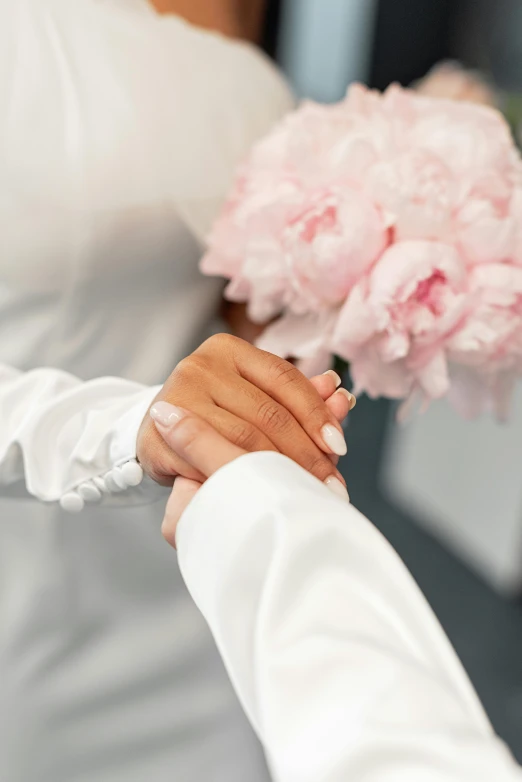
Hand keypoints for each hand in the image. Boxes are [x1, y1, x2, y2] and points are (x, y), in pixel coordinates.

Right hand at [137, 334, 354, 488]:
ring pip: (243, 441)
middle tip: (330, 485)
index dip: (316, 414)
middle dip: (305, 453)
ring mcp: (176, 398)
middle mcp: (201, 365)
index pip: (285, 379)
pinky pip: (212, 464)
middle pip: (267, 413)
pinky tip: (261, 497)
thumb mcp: (257, 398)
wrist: (156, 432)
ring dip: (280, 472)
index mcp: (230, 350)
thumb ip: (299, 398)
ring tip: (305, 494)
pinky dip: (240, 484)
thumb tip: (341, 398)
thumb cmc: (216, 414)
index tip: (339, 447)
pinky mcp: (158, 435)